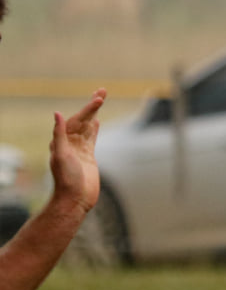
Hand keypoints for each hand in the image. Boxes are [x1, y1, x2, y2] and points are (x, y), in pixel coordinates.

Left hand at [48, 90, 105, 212]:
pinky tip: (96, 121)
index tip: (99, 99)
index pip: (76, 119)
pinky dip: (94, 128)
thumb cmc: (66, 179)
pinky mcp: (88, 156)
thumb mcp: (61, 155)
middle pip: (83, 119)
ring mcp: (80, 149)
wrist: (75, 199)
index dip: (88, 109)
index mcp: (62, 140)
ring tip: (100, 100)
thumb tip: (58, 114)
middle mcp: (70, 142)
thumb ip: (59, 134)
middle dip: (93, 105)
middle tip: (103, 91)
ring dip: (95, 113)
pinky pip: (91, 138)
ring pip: (88, 126)